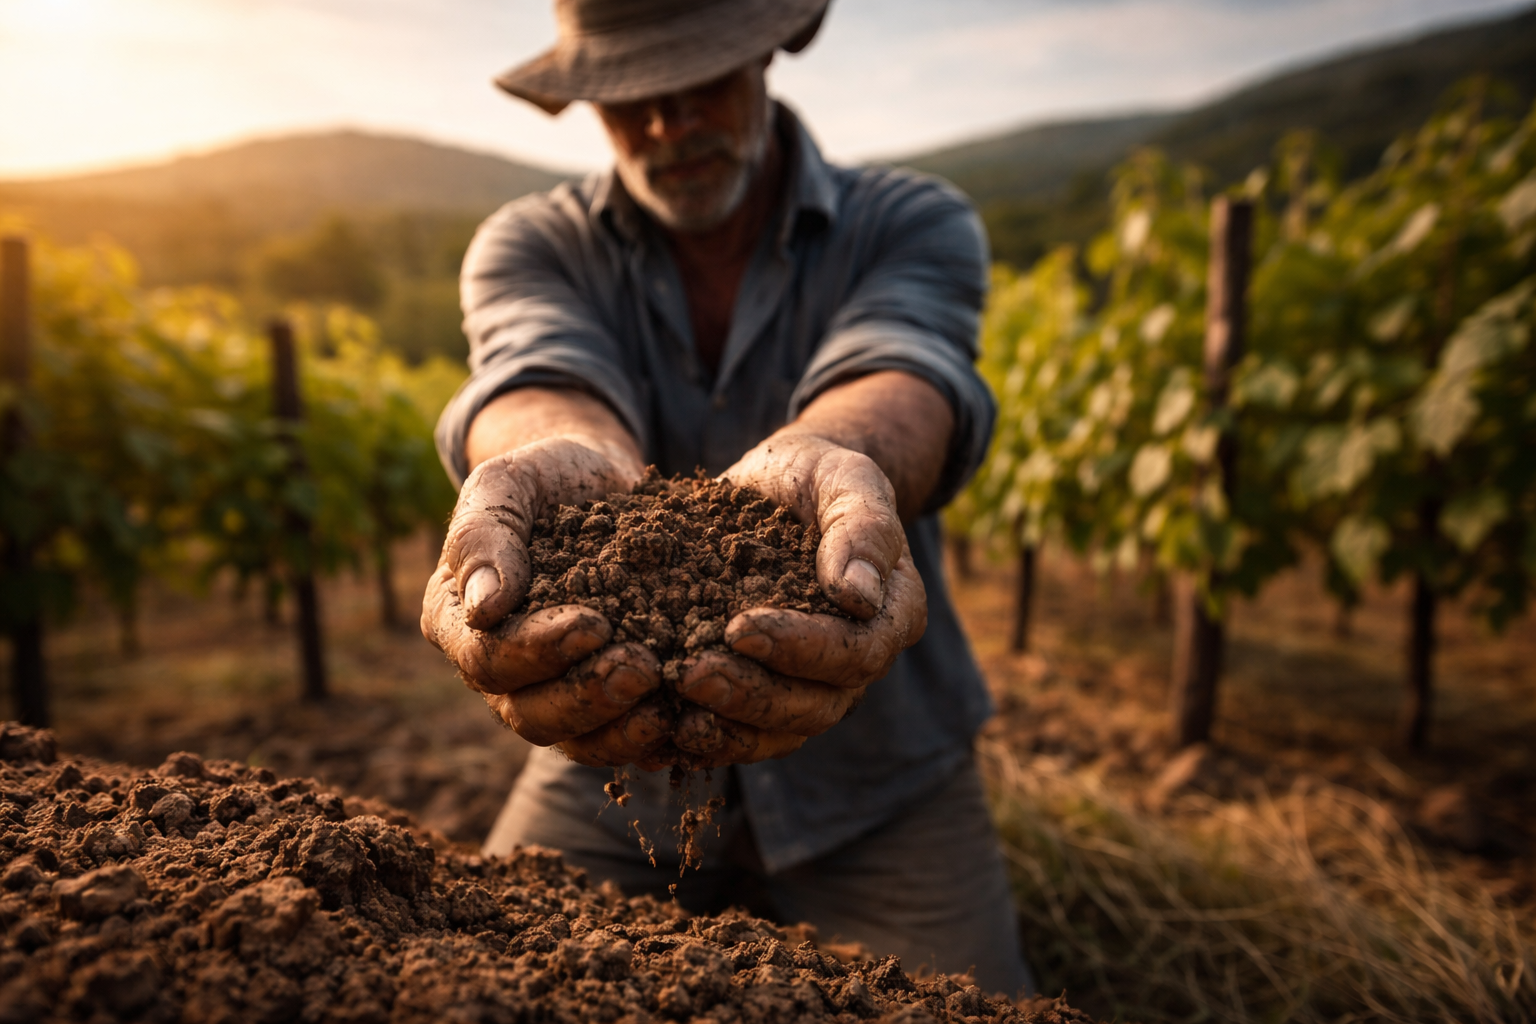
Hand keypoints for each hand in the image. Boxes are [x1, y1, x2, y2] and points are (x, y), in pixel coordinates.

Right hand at [421, 437, 675, 764]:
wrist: (598, 481)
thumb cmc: (544, 476)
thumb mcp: (507, 483)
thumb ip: (484, 536)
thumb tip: (483, 608)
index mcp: (458, 621)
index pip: (487, 658)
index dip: (538, 650)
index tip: (595, 624)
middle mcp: (497, 670)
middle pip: (528, 713)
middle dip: (586, 696)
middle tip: (642, 668)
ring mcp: (549, 690)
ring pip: (574, 737)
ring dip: (620, 726)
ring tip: (667, 699)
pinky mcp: (602, 697)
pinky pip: (618, 735)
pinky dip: (651, 734)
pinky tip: (687, 720)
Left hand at [665, 434, 928, 767]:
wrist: (783, 483)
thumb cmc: (820, 476)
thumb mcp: (848, 480)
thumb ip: (863, 530)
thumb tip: (859, 597)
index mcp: (891, 614)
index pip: (855, 652)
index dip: (801, 648)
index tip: (740, 628)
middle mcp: (857, 662)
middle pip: (816, 705)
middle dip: (753, 695)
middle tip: (691, 674)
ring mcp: (812, 684)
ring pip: (779, 730)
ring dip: (726, 724)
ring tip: (674, 708)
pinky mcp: (767, 689)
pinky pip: (744, 731)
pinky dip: (707, 736)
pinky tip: (661, 726)